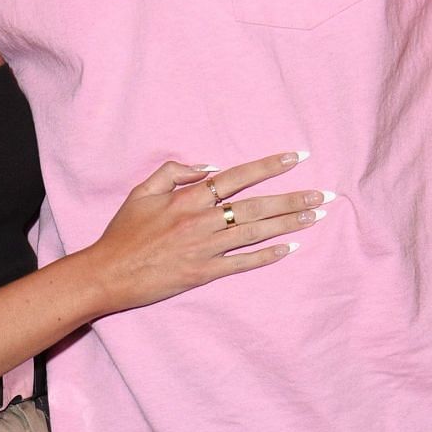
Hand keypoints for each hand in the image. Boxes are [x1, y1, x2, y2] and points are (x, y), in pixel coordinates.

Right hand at [83, 153, 326, 314]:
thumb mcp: (141, 191)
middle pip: (256, 205)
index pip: (236, 176)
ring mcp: (204, 248)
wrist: (108, 274)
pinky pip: (242, 263)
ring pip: (255, 232)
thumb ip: (174, 172)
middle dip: (292, 199)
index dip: (267, 166)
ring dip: (288, 224)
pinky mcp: (204, 273)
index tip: (295, 158)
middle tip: (323, 195)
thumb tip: (208, 167)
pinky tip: (290, 249)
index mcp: (187, 198)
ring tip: (316, 216)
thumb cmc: (123, 232)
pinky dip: (267, 256)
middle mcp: (201, 221)